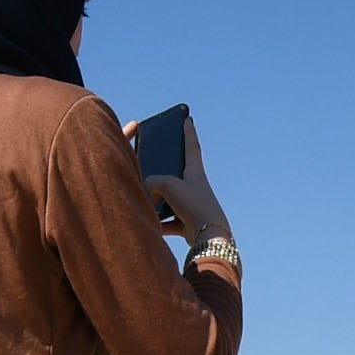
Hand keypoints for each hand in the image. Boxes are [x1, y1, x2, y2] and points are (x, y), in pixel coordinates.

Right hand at [126, 111, 233, 248]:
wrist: (208, 236)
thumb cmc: (193, 205)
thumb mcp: (168, 185)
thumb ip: (153, 182)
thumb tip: (149, 194)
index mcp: (195, 172)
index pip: (191, 146)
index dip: (188, 132)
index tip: (188, 118)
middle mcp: (194, 187)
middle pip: (174, 174)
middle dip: (163, 170)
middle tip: (153, 162)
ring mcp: (190, 205)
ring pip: (167, 199)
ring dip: (156, 202)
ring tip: (146, 202)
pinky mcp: (186, 222)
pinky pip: (167, 221)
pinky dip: (159, 224)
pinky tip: (151, 226)